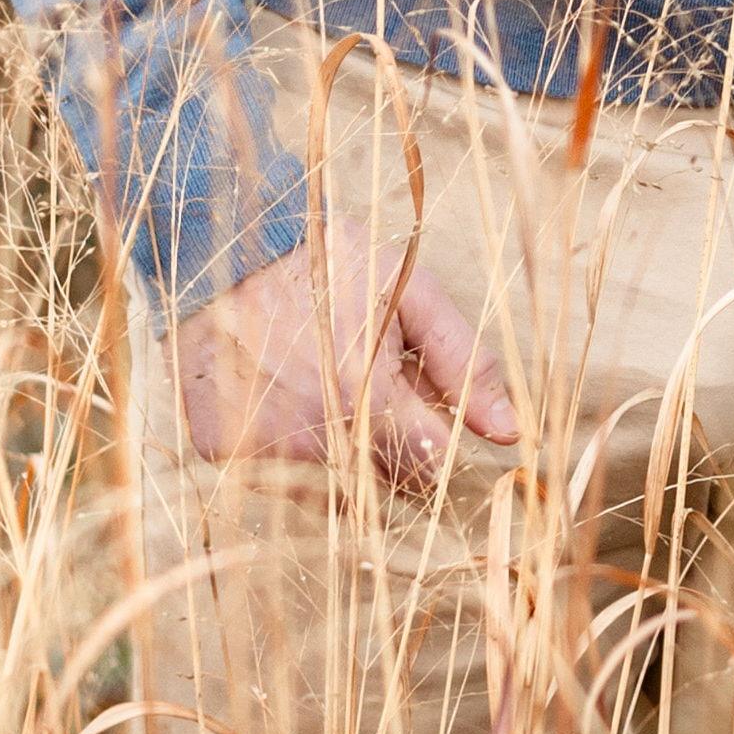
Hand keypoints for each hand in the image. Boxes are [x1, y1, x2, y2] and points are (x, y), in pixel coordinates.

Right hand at [164, 216, 523, 487]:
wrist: (221, 245)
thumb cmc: (326, 262)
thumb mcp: (407, 289)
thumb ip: (462, 361)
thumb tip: (512, 431)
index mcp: (366, 397)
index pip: (429, 470)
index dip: (437, 446)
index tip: (426, 416)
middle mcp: (313, 436)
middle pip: (382, 485)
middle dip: (390, 448)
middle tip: (370, 389)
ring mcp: (262, 448)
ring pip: (331, 488)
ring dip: (340, 454)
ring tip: (323, 386)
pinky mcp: (223, 453)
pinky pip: (277, 478)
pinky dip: (289, 450)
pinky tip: (283, 397)